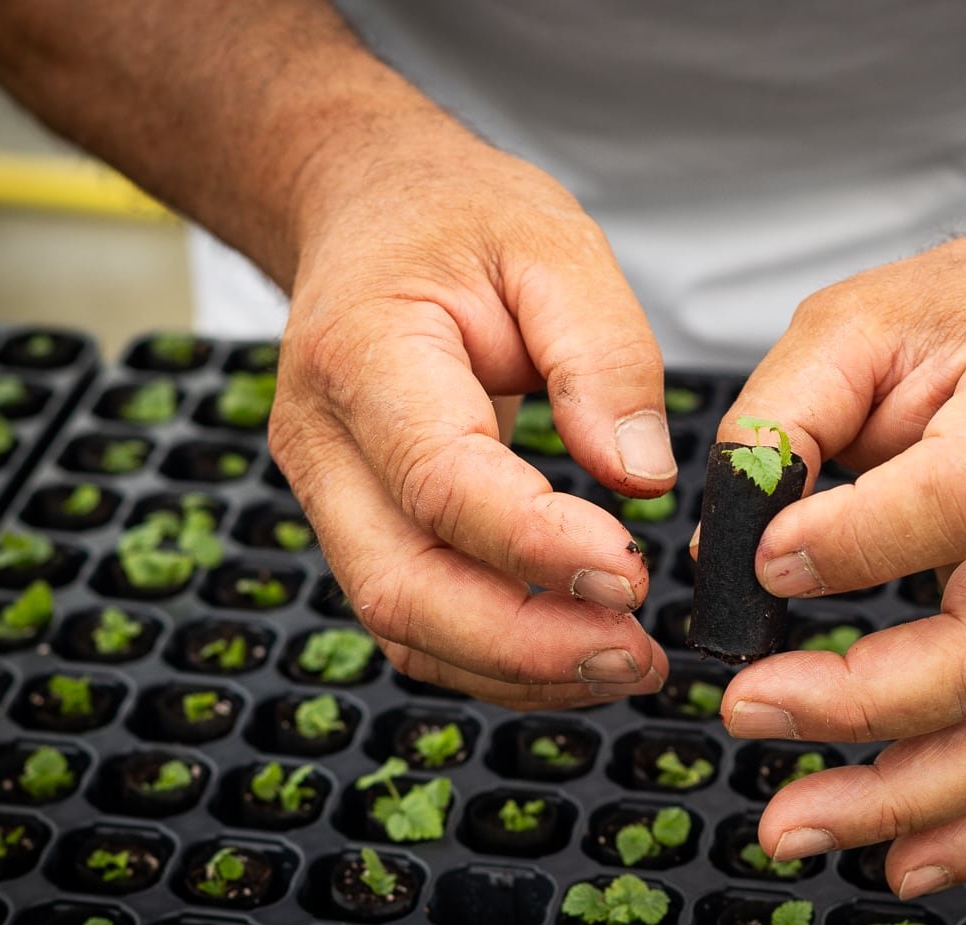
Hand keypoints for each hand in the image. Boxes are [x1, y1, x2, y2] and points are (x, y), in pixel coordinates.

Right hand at [269, 113, 672, 708]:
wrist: (370, 215)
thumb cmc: (458, 222)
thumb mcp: (552, 245)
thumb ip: (601, 356)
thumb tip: (641, 478)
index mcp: (363, 354)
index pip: (440, 479)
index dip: (534, 543)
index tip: (631, 571)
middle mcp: (324, 443)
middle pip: (400, 586)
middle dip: (522, 644)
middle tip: (634, 654)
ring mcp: (331, 497)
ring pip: (403, 624)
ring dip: (514, 668)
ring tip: (623, 664)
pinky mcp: (362, 527)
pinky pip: (418, 619)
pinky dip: (496, 655)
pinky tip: (576, 651)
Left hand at [710, 226, 965, 896]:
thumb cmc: (962, 319)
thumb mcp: (853, 323)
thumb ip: (782, 422)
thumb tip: (728, 552)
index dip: (861, 548)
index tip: (763, 569)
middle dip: (859, 705)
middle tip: (745, 712)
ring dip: (905, 799)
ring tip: (795, 825)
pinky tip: (902, 859)